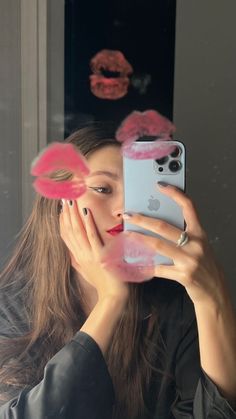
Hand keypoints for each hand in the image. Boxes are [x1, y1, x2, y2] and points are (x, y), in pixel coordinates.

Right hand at [59, 200, 128, 301]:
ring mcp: (89, 255)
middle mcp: (80, 255)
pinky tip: (86, 212)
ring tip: (71, 200)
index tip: (61, 208)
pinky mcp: (99, 256)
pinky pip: (92, 236)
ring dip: (73, 214)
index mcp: (77, 257)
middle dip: (66, 213)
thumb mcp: (86, 272)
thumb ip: (78, 261)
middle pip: (69, 230)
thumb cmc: (101, 284)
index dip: (62, 221)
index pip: (66, 236)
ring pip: (78, 231)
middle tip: (64, 198)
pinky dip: (88, 223)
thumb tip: (71, 253)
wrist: (111, 297)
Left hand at [123, 184, 227, 305]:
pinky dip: (146, 266)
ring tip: (127, 235)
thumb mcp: (199, 246)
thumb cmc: (205, 266)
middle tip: (128, 215)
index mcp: (200, 233)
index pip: (189, 207)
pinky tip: (135, 264)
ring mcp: (190, 260)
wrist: (215, 291)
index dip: (175, 194)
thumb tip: (156, 226)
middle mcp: (196, 244)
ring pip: (158, 245)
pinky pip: (159, 268)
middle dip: (143, 219)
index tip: (160, 185)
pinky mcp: (184, 275)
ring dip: (139, 239)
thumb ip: (183, 235)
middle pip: (164, 226)